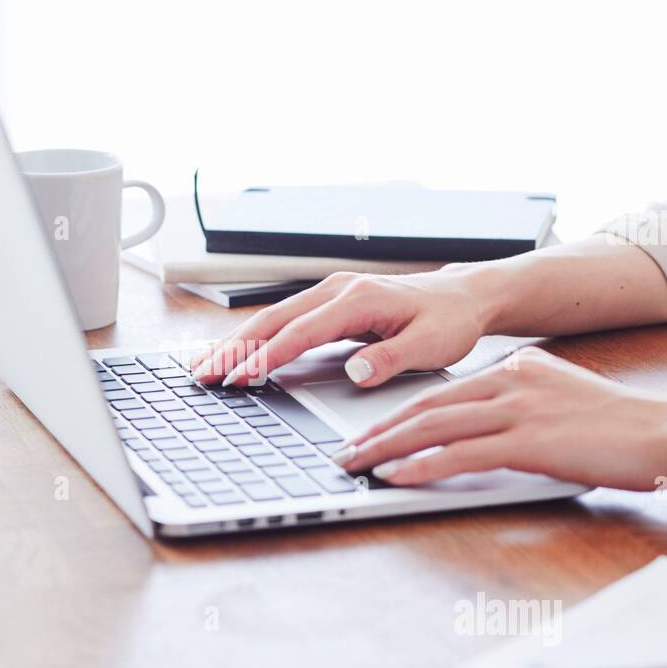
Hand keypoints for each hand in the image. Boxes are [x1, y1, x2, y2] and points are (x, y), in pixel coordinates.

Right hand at [191, 270, 490, 387]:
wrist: (463, 297)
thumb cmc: (449, 321)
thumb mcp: (431, 346)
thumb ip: (391, 359)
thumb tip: (354, 373)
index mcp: (359, 299)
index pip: (302, 332)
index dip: (268, 356)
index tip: (242, 377)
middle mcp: (338, 290)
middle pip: (273, 320)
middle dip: (234, 348)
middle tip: (203, 375)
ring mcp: (330, 293)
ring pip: (272, 318)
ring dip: (237, 343)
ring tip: (205, 367)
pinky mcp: (328, 302)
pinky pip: (283, 320)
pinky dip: (255, 337)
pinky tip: (235, 353)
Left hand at [331, 348, 666, 489]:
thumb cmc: (623, 427)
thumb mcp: (561, 401)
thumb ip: (520, 405)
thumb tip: (483, 426)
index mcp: (515, 368)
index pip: (440, 393)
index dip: (397, 414)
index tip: (367, 431)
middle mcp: (511, 381)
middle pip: (425, 406)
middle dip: (377, 431)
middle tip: (344, 451)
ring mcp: (519, 410)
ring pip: (433, 427)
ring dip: (386, 449)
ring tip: (354, 466)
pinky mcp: (529, 442)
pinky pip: (460, 455)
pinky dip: (421, 467)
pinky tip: (396, 478)